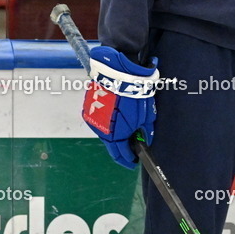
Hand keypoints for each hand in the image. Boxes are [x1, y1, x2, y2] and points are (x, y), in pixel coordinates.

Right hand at [82, 46, 158, 168]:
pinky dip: (107, 123)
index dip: (129, 159)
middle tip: (130, 147)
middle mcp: (102, 131)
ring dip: (113, 135)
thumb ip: (145, 130)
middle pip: (111, 146)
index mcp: (117, 135)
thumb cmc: (134, 94)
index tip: (134, 161)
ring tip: (124, 131)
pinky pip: (99, 121)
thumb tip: (145, 140)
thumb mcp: (146, 114)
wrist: (117, 73)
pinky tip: (115, 118)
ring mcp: (93, 120)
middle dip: (121, 148)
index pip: (121, 154)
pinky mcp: (88, 109)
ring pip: (104, 133)